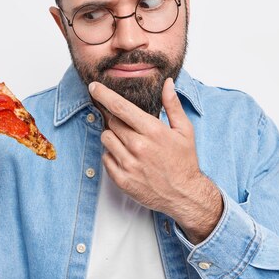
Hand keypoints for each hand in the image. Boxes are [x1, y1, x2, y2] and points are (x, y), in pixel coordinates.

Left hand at [89, 78, 221, 243]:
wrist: (184, 195)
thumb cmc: (184, 161)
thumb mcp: (184, 130)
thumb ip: (172, 105)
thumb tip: (167, 83)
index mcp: (153, 131)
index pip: (120, 107)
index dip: (104, 95)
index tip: (94, 87)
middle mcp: (138, 146)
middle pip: (111, 122)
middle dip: (115, 119)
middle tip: (127, 125)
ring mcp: (129, 164)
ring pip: (106, 138)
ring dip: (113, 136)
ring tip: (128, 142)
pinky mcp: (122, 180)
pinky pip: (105, 158)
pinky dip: (112, 155)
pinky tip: (126, 157)